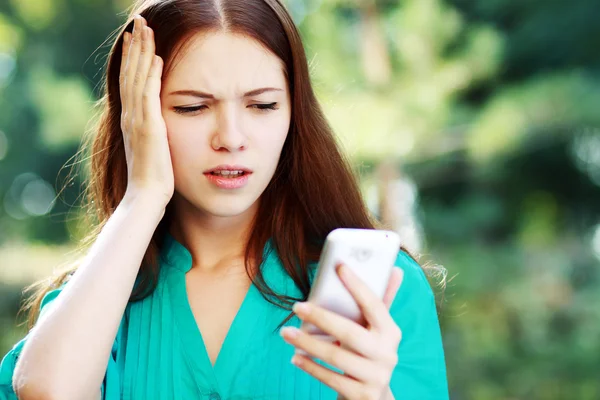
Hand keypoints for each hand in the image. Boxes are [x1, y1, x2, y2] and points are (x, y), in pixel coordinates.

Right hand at [120, 15, 173, 203]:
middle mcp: (130, 116)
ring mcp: (137, 120)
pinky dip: (151, 74)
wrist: (147, 195)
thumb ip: (152, 132)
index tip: (135, 38)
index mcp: (131, 119)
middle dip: (134, 46)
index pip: (130, 81)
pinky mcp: (149, 127)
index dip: (132, 58)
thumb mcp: (152, 149)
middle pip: (130, 73)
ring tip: (145, 29)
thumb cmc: (153, 177)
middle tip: (138, 22)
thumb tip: (158, 125)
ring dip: (141, 52)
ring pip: (137, 78)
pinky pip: (149, 94)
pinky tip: (157, 57)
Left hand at [281, 263, 403, 399]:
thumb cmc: (368, 354)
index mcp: (391, 332)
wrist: (374, 398)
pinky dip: (310, 367)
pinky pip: (331, 378)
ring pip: (336, 357)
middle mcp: (387, 354)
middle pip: (350, 333)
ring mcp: (376, 376)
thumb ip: (380, 302)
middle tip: (297, 306)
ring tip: (287, 333)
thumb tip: (395, 270)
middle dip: (321, 318)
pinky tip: (295, 357)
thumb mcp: (376, 331)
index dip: (358, 286)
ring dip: (307, 344)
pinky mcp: (363, 396)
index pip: (375, 304)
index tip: (339, 267)